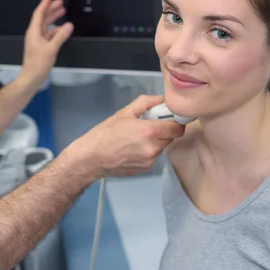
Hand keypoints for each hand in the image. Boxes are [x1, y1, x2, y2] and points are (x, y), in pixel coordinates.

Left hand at [19, 0, 73, 87]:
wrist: (32, 77)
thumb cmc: (38, 63)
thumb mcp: (51, 49)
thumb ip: (60, 36)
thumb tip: (69, 25)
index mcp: (34, 32)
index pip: (39, 14)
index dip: (44, 4)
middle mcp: (34, 34)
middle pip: (43, 18)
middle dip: (51, 9)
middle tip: (60, 2)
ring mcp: (37, 40)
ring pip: (46, 25)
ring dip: (53, 18)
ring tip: (62, 12)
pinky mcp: (41, 47)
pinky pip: (48, 34)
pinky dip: (55, 30)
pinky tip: (62, 29)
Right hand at [67, 95, 185, 179]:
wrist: (91, 158)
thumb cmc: (105, 134)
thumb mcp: (125, 112)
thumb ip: (147, 102)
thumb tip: (162, 100)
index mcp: (150, 131)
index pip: (178, 128)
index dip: (175, 121)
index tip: (168, 118)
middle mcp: (153, 148)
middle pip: (171, 137)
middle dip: (163, 130)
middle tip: (148, 125)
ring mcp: (150, 161)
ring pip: (161, 147)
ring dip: (155, 141)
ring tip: (136, 137)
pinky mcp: (145, 169)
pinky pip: (153, 156)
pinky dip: (147, 151)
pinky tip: (132, 148)